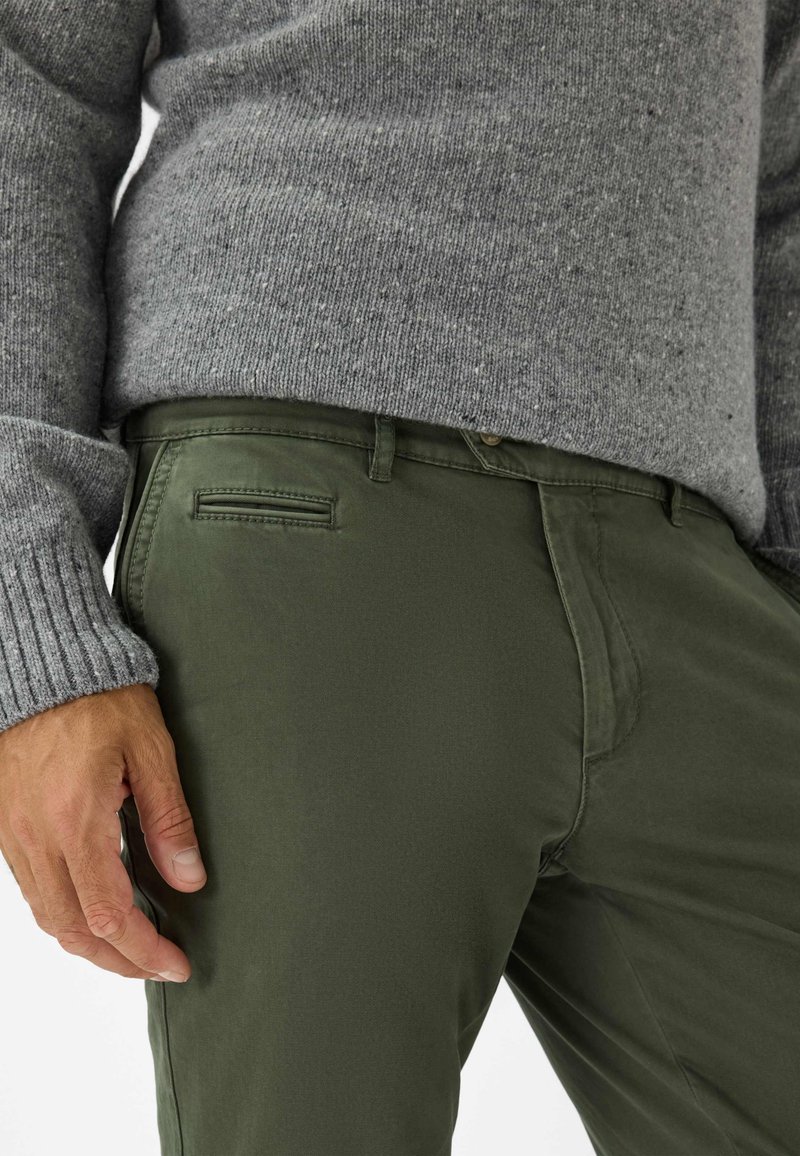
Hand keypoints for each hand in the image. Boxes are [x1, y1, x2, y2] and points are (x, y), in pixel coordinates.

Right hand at [0, 683, 205, 981]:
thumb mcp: (150, 750)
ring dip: (88, 943)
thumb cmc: (99, 697)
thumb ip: (169, 820)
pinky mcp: (5, 826)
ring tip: (131, 948)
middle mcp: (37, 836)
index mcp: (76, 820)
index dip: (144, 950)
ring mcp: (14, 833)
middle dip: (118, 960)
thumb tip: (189, 879)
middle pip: (72, 930)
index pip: (108, 915)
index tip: (175, 963)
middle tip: (157, 965)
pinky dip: (62, 914)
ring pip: (46, 915)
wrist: (45, 664)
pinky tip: (92, 910)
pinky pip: (30, 889)